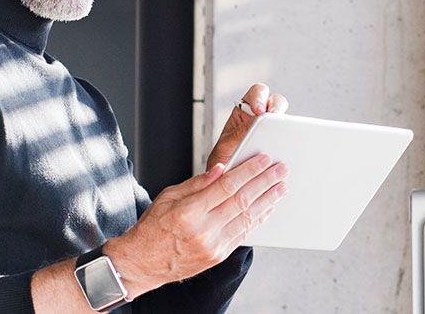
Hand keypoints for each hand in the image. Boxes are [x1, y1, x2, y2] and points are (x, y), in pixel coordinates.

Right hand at [102, 153, 288, 297]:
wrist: (143, 263)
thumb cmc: (153, 228)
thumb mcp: (168, 197)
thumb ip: (197, 183)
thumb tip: (222, 169)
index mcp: (189, 212)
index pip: (227, 186)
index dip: (249, 171)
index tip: (264, 159)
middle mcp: (203, 230)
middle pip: (242, 200)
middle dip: (265, 182)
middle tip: (281, 170)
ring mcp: (213, 245)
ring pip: (248, 218)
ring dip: (268, 200)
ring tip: (281, 187)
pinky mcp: (218, 255)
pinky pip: (244, 233)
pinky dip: (258, 219)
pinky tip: (267, 208)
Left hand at [207, 83, 288, 167]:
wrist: (228, 181)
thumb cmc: (223, 160)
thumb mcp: (226, 146)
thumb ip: (238, 134)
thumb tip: (255, 121)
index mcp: (244, 111)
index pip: (255, 94)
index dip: (260, 98)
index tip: (259, 110)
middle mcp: (261, 117)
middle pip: (275, 102)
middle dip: (277, 107)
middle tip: (275, 118)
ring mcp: (273, 131)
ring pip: (286, 121)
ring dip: (286, 126)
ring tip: (284, 137)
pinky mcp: (282, 145)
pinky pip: (290, 140)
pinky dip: (291, 144)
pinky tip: (286, 153)